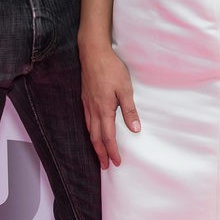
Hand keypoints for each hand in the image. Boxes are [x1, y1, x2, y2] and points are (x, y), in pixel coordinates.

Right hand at [81, 46, 139, 168]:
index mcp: (104, 109)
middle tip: (105, 166)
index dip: (112, 151)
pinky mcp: (85, 98)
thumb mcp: (125, 89)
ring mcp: (87, 104)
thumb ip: (129, 110)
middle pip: (95, 138)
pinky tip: (92, 131)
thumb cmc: (111, 68)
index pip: (108, 137)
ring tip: (99, 153)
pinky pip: (86, 120)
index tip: (116, 162)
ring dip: (94, 144)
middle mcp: (93, 110)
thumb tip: (135, 129)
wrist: (93, 53)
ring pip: (89, 130)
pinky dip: (90, 131)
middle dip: (100, 153)